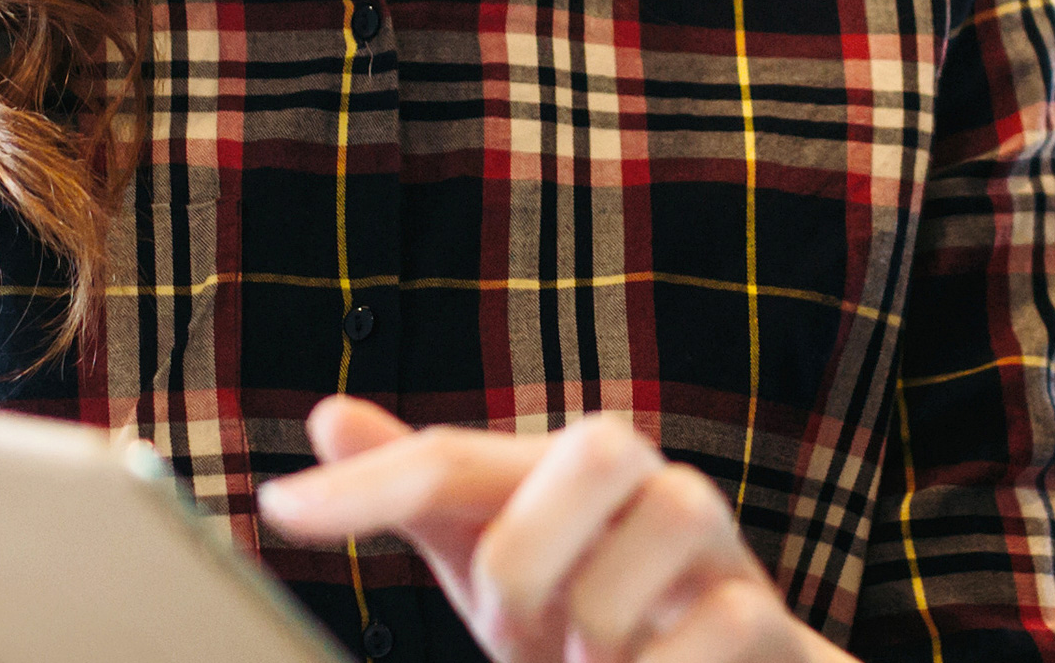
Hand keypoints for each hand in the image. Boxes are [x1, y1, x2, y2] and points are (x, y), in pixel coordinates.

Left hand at [257, 397, 847, 662]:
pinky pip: (726, 621)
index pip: (455, 459)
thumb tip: (328, 416)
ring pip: (678, 514)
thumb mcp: (497, 569)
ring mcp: (723, 547)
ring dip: (605, 623)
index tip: (279, 510)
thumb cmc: (595, 628)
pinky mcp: (775, 622)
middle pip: (598, 445)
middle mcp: (652, 487)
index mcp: (566, 476)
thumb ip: (423, 496)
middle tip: (517, 637)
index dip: (368, 482)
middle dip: (531, 552)